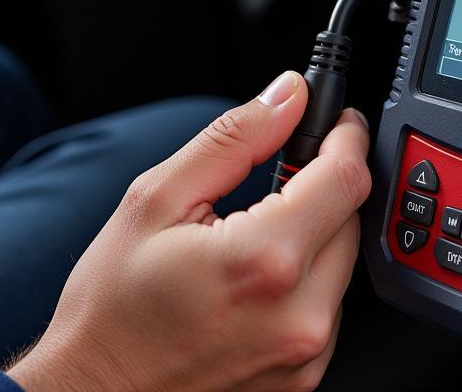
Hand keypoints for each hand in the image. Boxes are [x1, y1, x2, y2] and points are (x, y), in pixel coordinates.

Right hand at [7, 72, 371, 391]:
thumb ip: (235, 138)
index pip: (346, 176)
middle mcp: (297, 314)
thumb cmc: (111, 308)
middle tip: (277, 175)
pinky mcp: (303, 377)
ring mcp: (303, 354)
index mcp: (263, 260)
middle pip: (350, 216)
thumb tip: (287, 97)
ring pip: (343, 259)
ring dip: (316, 230)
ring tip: (252, 231)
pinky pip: (329, 303)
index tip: (337, 119)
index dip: (346, 135)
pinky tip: (256, 276)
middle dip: (323, 183)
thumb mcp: (157, 198)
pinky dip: (306, 277)